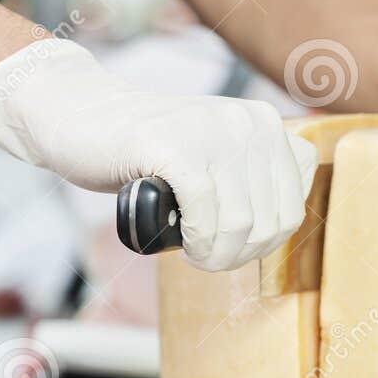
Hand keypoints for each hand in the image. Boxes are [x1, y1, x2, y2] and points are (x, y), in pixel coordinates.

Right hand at [0, 39, 317, 271]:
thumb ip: (252, 178)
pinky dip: (196, 240)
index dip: (263, 244)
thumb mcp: (216, 156)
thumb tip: (279, 229)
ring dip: (216, 255)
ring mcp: (213, 130)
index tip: (230, 249)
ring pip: (241, 223)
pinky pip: (206, 214)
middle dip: (238, 255)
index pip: (292, 207)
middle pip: (270, 222)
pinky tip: (181, 242)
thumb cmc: (147, 151)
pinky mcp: (176, 147)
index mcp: (264, 124)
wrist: (84, 120)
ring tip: (194, 254)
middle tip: (206, 257)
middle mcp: (247, 122)